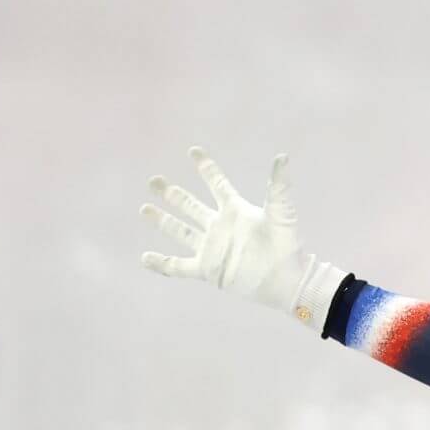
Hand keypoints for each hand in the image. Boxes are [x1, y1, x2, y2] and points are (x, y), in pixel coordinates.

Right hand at [141, 148, 347, 328]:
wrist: (284, 279)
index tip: (194, 150)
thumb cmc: (285, 244)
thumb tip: (282, 156)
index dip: (206, 168)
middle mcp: (220, 226)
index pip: (217, 184)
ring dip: (162, 220)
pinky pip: (177, 266)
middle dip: (172, 193)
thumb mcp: (280, 212)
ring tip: (145, 208)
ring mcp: (211, 248)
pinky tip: (144, 257)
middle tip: (154, 180)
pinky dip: (160, 264)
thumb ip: (278, 185)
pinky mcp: (206, 269)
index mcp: (236, 210)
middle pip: (190, 205)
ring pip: (180, 231)